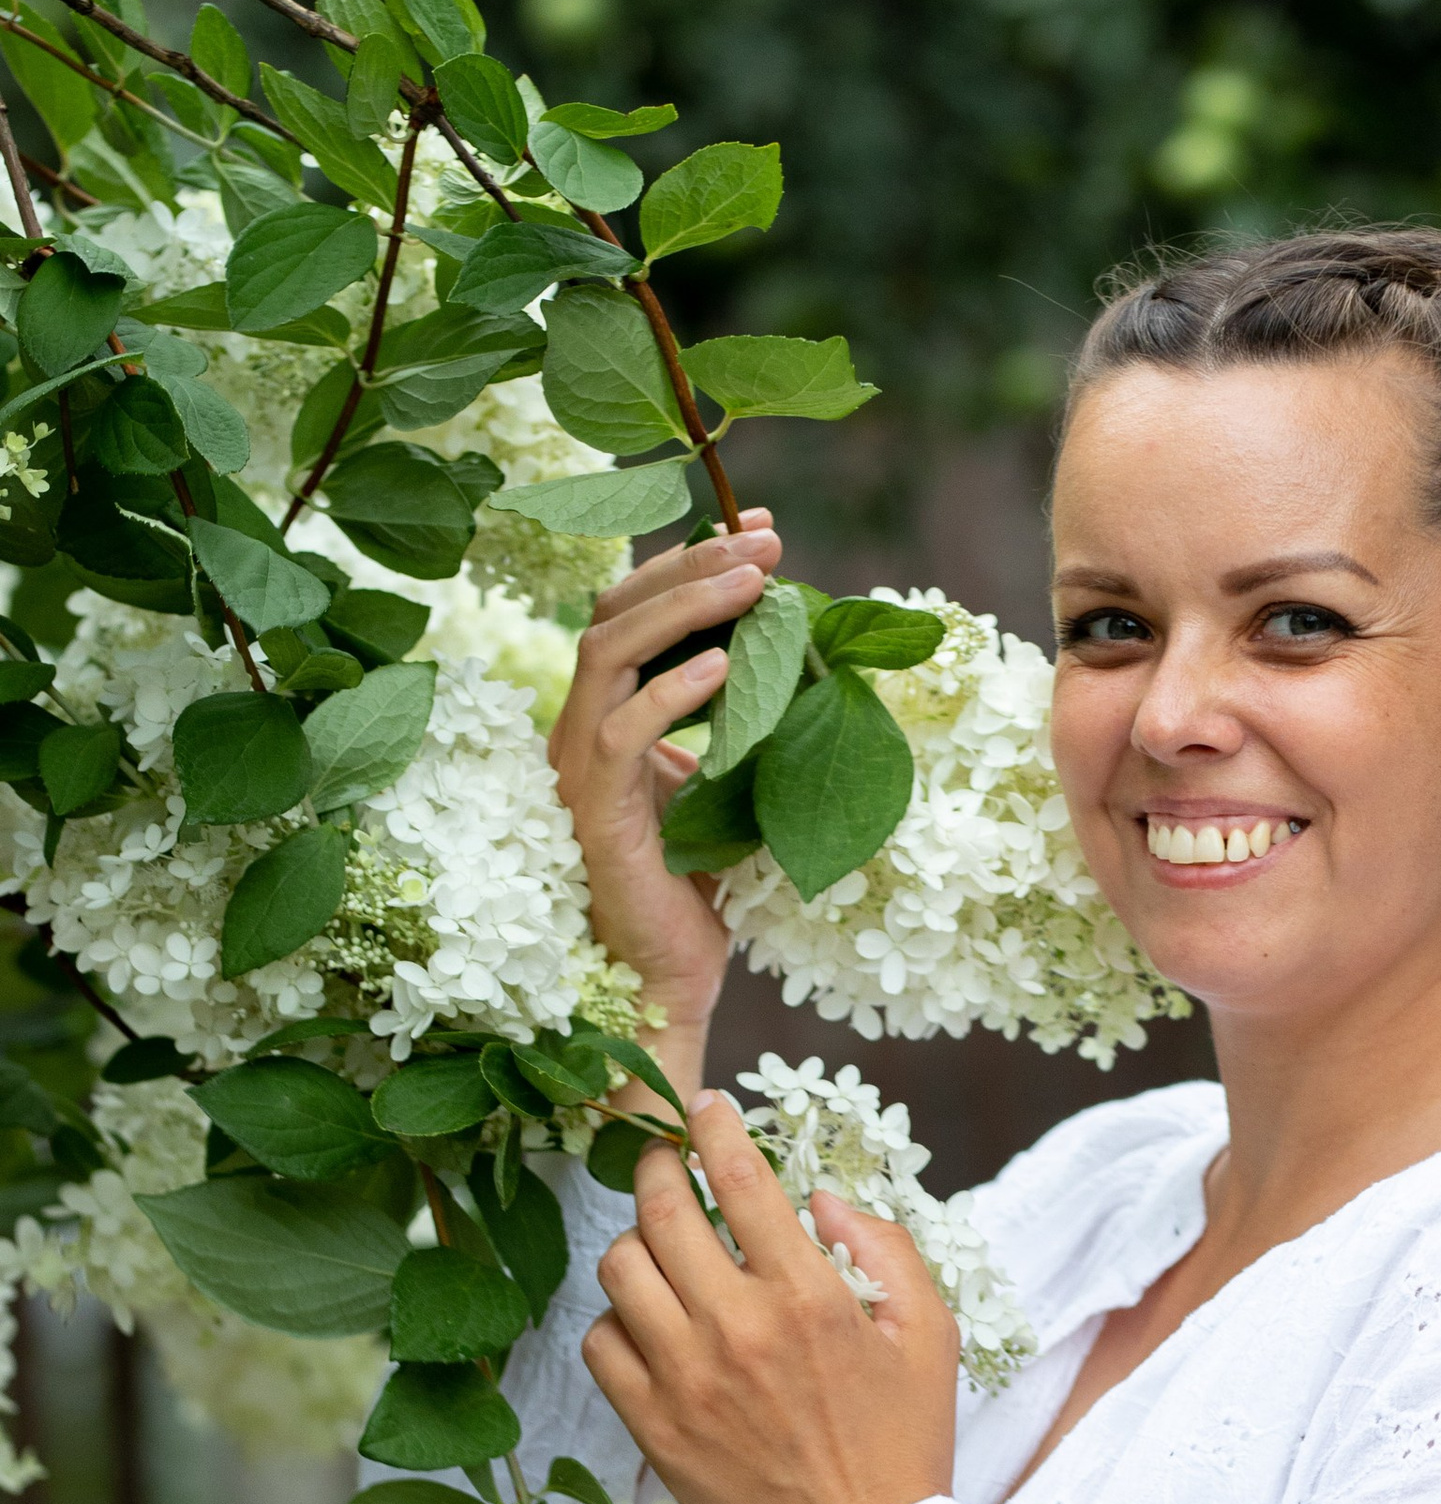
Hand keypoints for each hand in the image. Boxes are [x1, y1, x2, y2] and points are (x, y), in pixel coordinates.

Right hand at [548, 517, 782, 1099]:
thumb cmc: (701, 880)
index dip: (693, 563)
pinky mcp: (592, 808)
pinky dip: (672, 693)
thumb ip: (742, 717)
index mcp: (609, 710)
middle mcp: (580, 724)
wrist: (669, 972)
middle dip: (692, 567)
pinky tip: (725, 666)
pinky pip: (620, 732)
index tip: (761, 530)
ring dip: (685, 608)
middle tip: (763, 541)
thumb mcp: (729, 777)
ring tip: (751, 583)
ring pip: (609, 651)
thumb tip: (799, 652)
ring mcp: (577, 764)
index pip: (638, 609)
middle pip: (617, 610)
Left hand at [583, 1092, 960, 1503]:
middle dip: (657, 1166)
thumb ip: (885, 1248)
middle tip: (665, 1161)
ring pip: (620, 1268)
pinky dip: (617, 1321)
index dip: (713, 1127)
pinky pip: (600, 1343)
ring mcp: (685, 1379)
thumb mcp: (930, 1335)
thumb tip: (821, 1198)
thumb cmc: (903, 1443)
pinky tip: (649, 1325)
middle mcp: (737, 1328)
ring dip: (636, 1243)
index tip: (703, 1105)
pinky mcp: (652, 1426)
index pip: (740, 1179)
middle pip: (661, 1209)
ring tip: (659, 1249)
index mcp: (809, 1297)